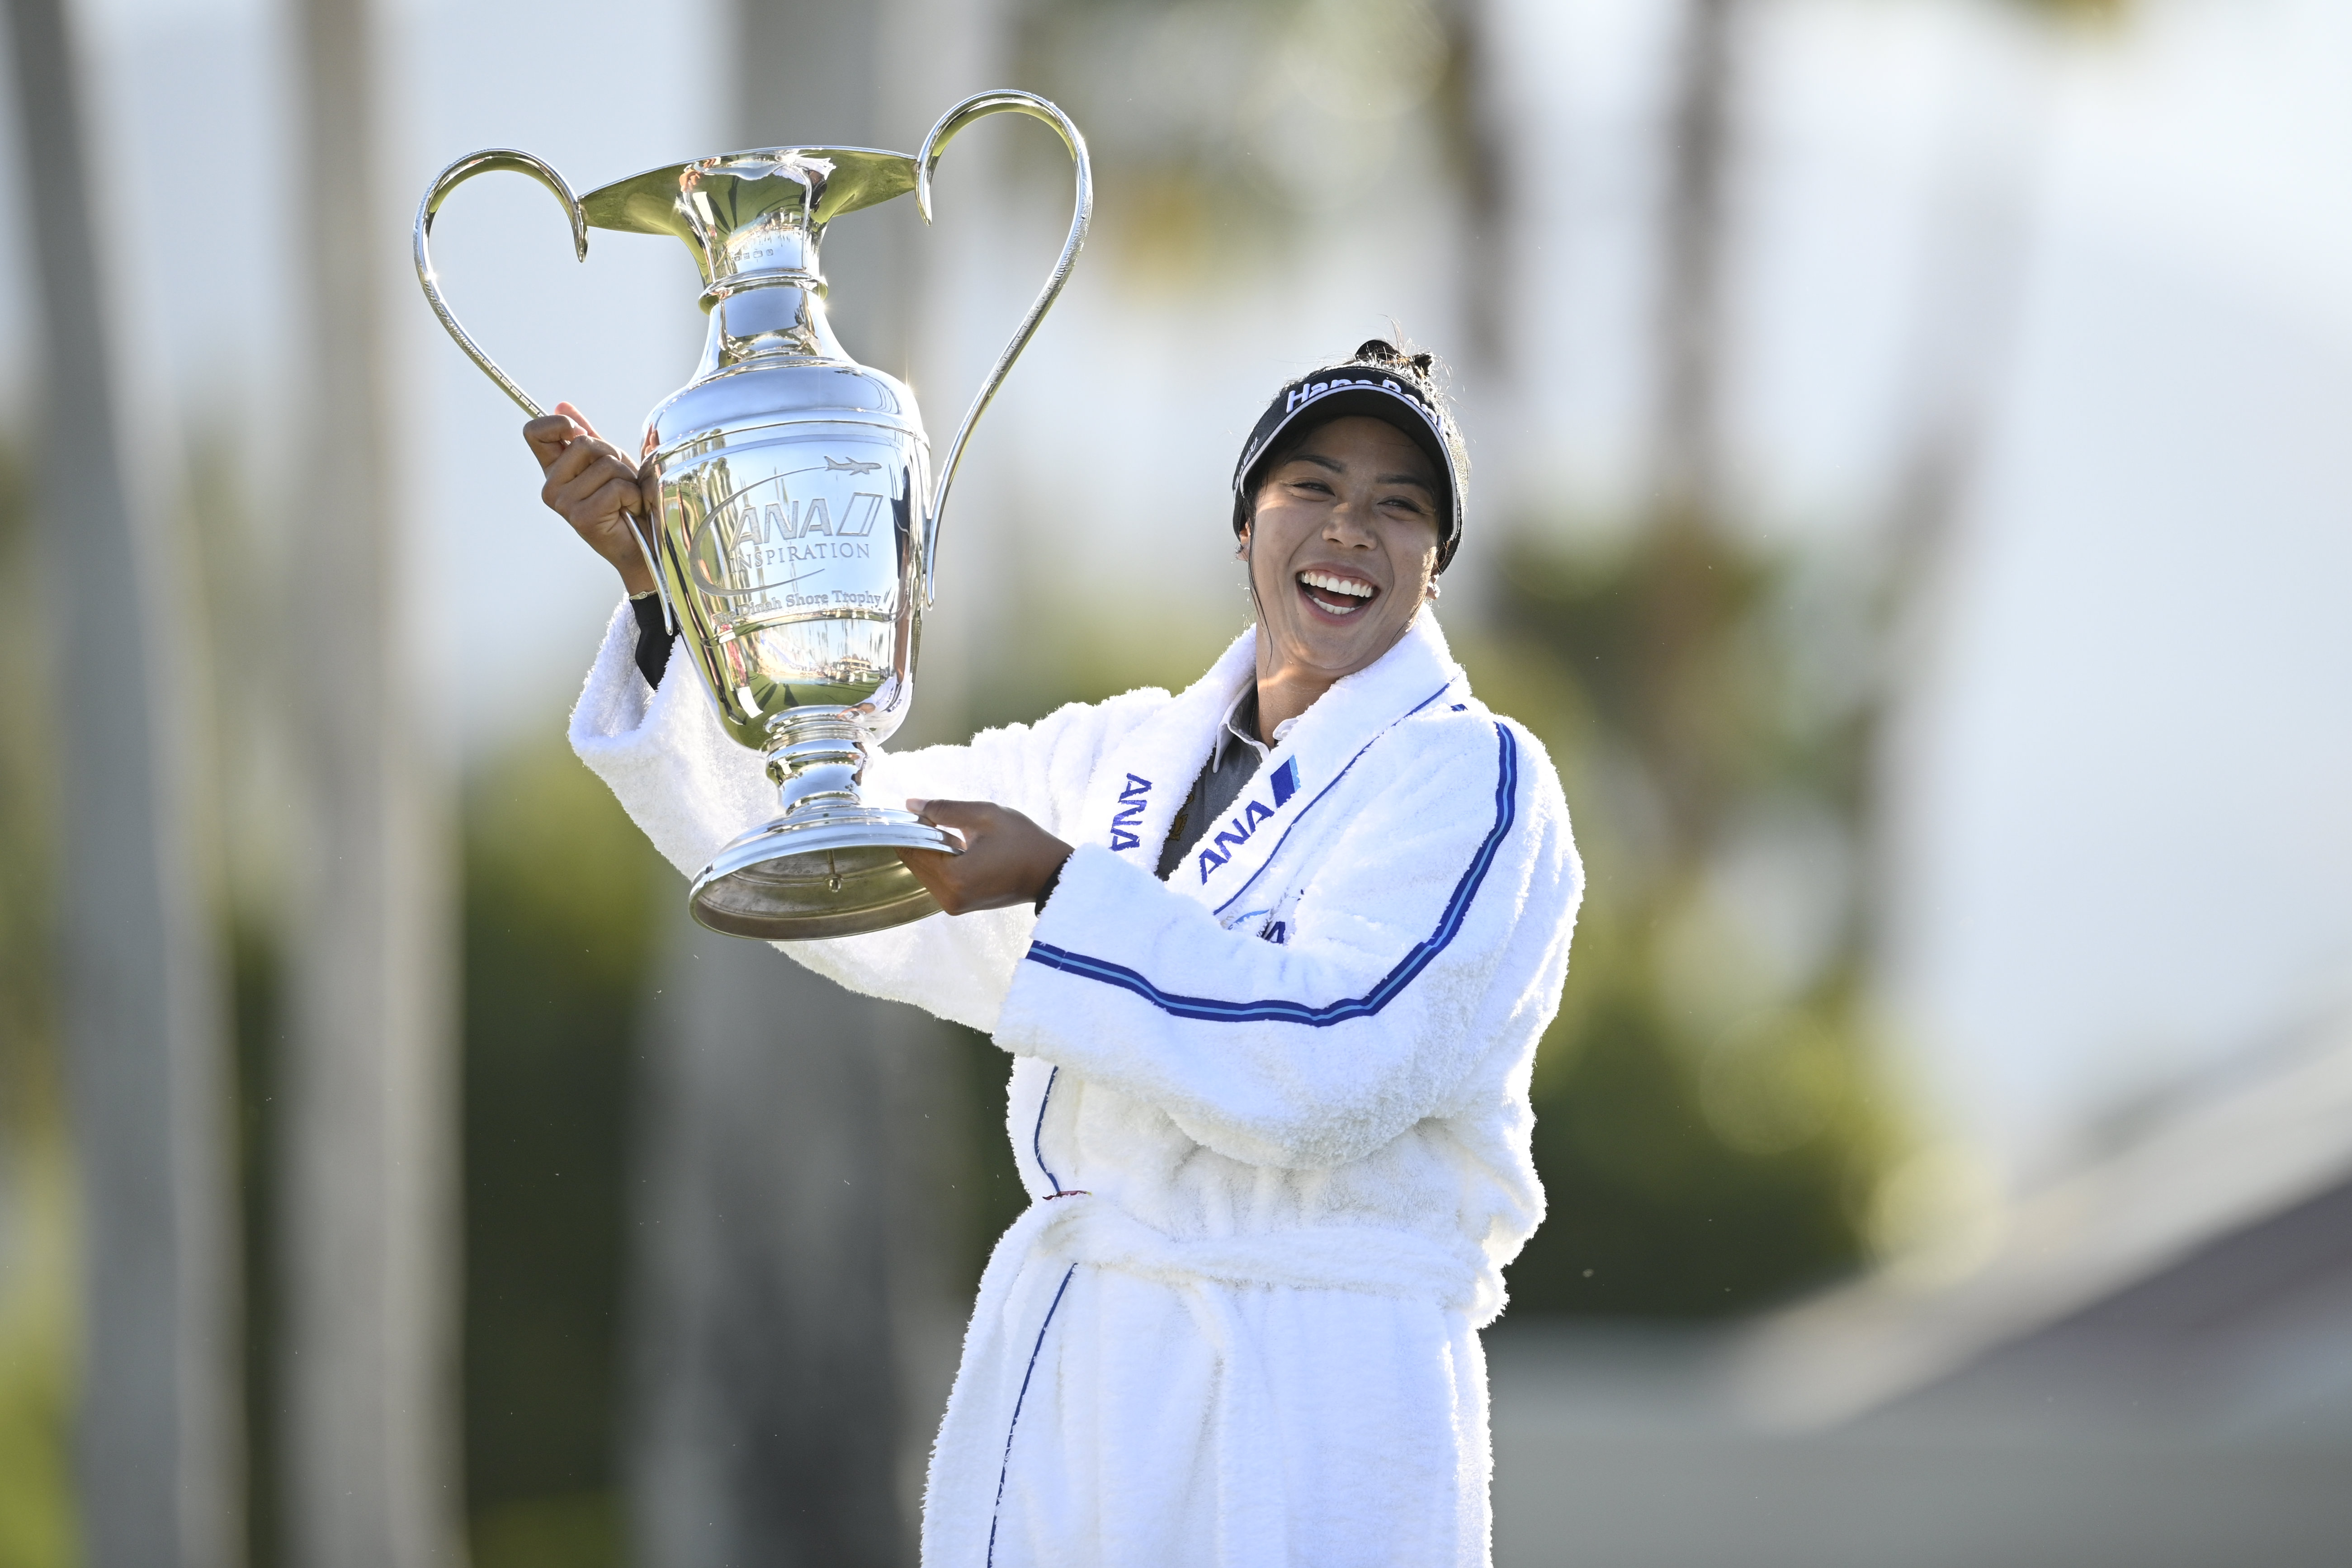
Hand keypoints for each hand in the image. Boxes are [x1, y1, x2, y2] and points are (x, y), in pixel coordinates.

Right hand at [524, 402, 656, 595]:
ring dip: (627, 479)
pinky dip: (633, 496)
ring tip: (627, 500)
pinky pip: (616, 487)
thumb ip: (587, 435)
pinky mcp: (581, 517)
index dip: (558, 424)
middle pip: (583, 442)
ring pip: (605, 464)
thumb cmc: (627, 503)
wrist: (644, 546)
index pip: (535, 433)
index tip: (580, 432)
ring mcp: (563, 504)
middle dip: (613, 456)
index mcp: (554, 471)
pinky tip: (629, 512)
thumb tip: (561, 404)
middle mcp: (551, 488)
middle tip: (620, 481)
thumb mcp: (608, 462)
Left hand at [898, 799, 1073, 915]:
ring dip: (930, 851)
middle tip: (936, 818)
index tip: (918, 811)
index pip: (913, 849)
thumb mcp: (986, 816)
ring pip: (923, 872)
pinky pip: (937, 880)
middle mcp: (948, 897)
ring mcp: (953, 905)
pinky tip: (955, 847)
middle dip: (919, 839)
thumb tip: (911, 805)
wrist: (1050, 873)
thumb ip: (945, 809)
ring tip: (951, 832)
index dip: (911, 827)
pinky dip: (939, 862)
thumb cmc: (1024, 842)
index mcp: (953, 877)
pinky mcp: (959, 906)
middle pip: (915, 863)